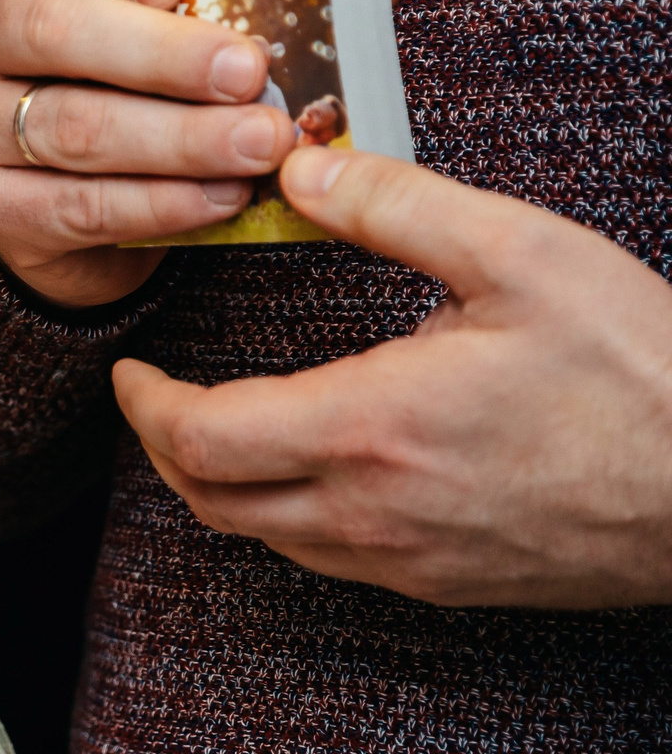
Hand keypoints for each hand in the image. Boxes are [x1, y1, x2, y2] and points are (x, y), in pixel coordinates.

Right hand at [0, 0, 411, 308]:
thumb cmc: (150, 90)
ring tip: (260, 147)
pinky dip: (156, 205)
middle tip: (248, 73)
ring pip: (69, 124)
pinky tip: (220, 198)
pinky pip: (71, 204)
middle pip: (54, 27)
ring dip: (176, 138)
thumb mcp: (198, 27)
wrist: (81, 205)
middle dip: (161, 53)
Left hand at [116, 147, 671, 606]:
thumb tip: (301, 168)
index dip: (145, 404)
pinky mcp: (448, 584)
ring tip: (220, 421)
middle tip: (157, 396)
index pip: (199, 438)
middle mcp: (370, 514)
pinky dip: (286, 512)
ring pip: (265, 536)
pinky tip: (309, 463)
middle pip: (210, 499)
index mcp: (368, 429)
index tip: (133, 370)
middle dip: (164, 445)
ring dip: (222, 483)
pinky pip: (328, 557)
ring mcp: (408, 562)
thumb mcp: (520, 255)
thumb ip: (397, 207)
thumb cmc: (642, 372)